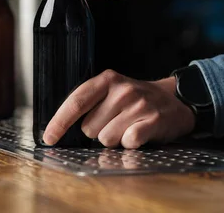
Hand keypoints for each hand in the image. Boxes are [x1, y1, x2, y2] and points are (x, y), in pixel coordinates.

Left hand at [42, 69, 195, 148]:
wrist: (175, 100)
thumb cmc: (135, 100)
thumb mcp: (111, 91)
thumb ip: (89, 104)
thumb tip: (59, 129)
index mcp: (106, 80)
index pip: (76, 102)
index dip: (59, 122)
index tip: (49, 138)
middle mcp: (122, 90)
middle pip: (89, 128)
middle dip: (98, 131)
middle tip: (115, 122)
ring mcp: (138, 104)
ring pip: (107, 139)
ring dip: (115, 139)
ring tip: (128, 127)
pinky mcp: (153, 120)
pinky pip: (128, 142)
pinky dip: (130, 143)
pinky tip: (139, 134)